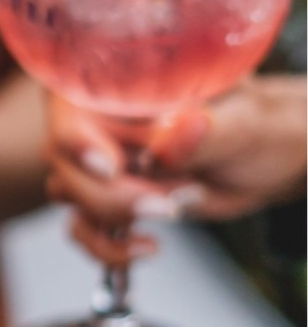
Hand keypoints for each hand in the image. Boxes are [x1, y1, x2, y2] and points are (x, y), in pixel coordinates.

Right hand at [46, 77, 306, 265]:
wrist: (263, 157)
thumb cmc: (256, 122)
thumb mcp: (245, 120)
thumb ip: (209, 129)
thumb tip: (175, 136)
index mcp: (117, 80)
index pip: (69, 103)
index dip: (78, 138)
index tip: (110, 167)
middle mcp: (97, 118)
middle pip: (63, 158)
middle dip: (109, 192)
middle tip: (162, 203)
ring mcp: (97, 160)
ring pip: (68, 193)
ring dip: (114, 214)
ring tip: (172, 210)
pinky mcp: (105, 198)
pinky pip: (82, 228)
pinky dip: (109, 246)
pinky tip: (148, 246)